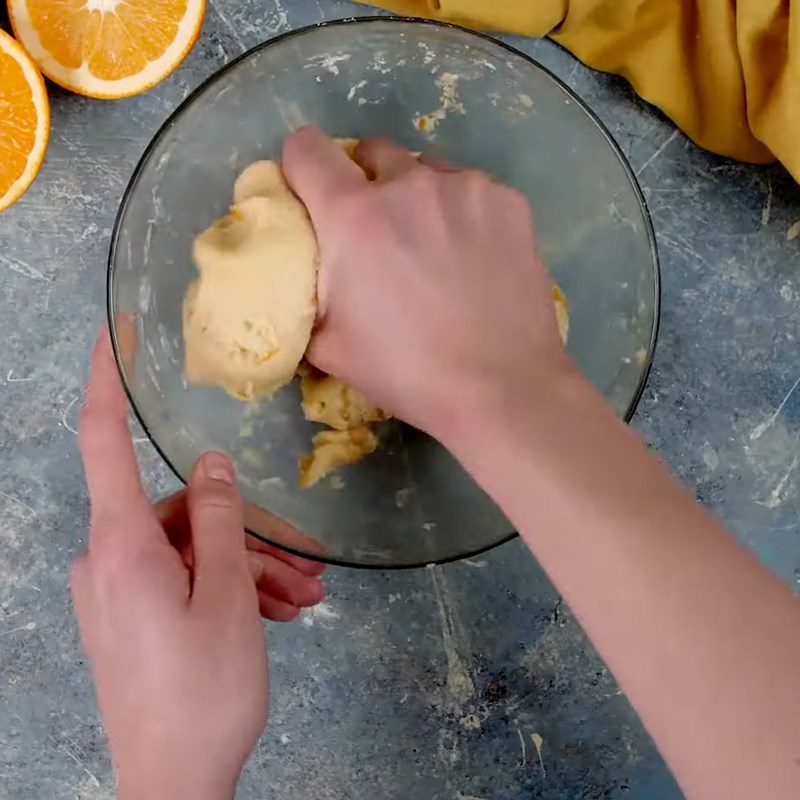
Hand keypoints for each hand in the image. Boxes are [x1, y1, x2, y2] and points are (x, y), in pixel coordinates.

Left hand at [70, 330, 320, 798]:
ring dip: (250, 569)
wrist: (175, 787)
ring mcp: (118, 592)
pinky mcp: (132, 617)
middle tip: (308, 567)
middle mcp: (109, 560)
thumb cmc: (202, 692)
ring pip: (192, 551)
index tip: (116, 333)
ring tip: (304, 599)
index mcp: (121, 545)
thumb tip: (211, 463)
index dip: (107, 381)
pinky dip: (229, 590)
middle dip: (248, 534)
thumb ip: (219, 519)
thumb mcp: (226, 596)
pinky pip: (183, 582)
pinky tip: (278, 613)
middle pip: (182, 514)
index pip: (102, 440)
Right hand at [283, 127, 568, 442]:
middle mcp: (409, 184)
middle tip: (377, 234)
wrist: (502, 388)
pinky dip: (462, 212)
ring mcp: (466, 188)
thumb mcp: (328, 345)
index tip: (311, 196)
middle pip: (371, 153)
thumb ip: (303, 294)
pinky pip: (470, 191)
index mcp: (354, 216)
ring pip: (425, 170)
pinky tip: (473, 257)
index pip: (306, 148)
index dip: (301, 169)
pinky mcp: (508, 201)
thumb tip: (303, 275)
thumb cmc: (408, 372)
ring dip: (417, 197)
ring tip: (432, 247)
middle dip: (364, 184)